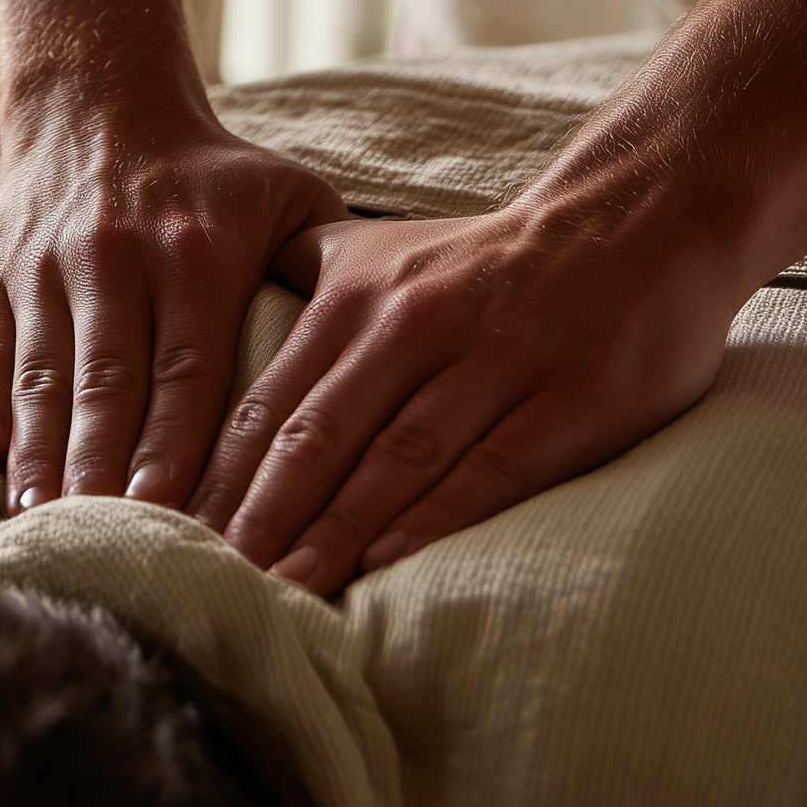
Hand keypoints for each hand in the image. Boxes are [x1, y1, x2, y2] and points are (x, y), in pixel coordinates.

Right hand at [0, 100, 345, 515]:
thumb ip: (329, 274)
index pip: (187, 370)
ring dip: (41, 454)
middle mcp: (114, 257)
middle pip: (107, 384)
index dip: (177, 449)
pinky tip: (0, 460)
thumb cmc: (208, 175)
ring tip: (42, 520)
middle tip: (105, 540)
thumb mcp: (286, 197)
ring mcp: (44, 263)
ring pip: (41, 374)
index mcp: (196, 251)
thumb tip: (389, 369)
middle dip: (104, 469)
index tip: (175, 517)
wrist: (95, 103)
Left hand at [190, 198, 746, 595]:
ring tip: (282, 586)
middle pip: (317, 434)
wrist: (637, 220)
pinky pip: (491, 466)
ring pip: (395, 457)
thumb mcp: (381, 253)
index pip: (268, 401)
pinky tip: (387, 561)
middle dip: (257, 512)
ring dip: (332, 528)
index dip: (217, 473)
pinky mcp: (571, 398)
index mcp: (359, 299)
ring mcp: (496, 362)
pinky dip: (434, 515)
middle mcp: (416, 327)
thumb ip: (299, 282)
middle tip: (207, 575)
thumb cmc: (489, 261)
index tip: (169, 532)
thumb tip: (211, 325)